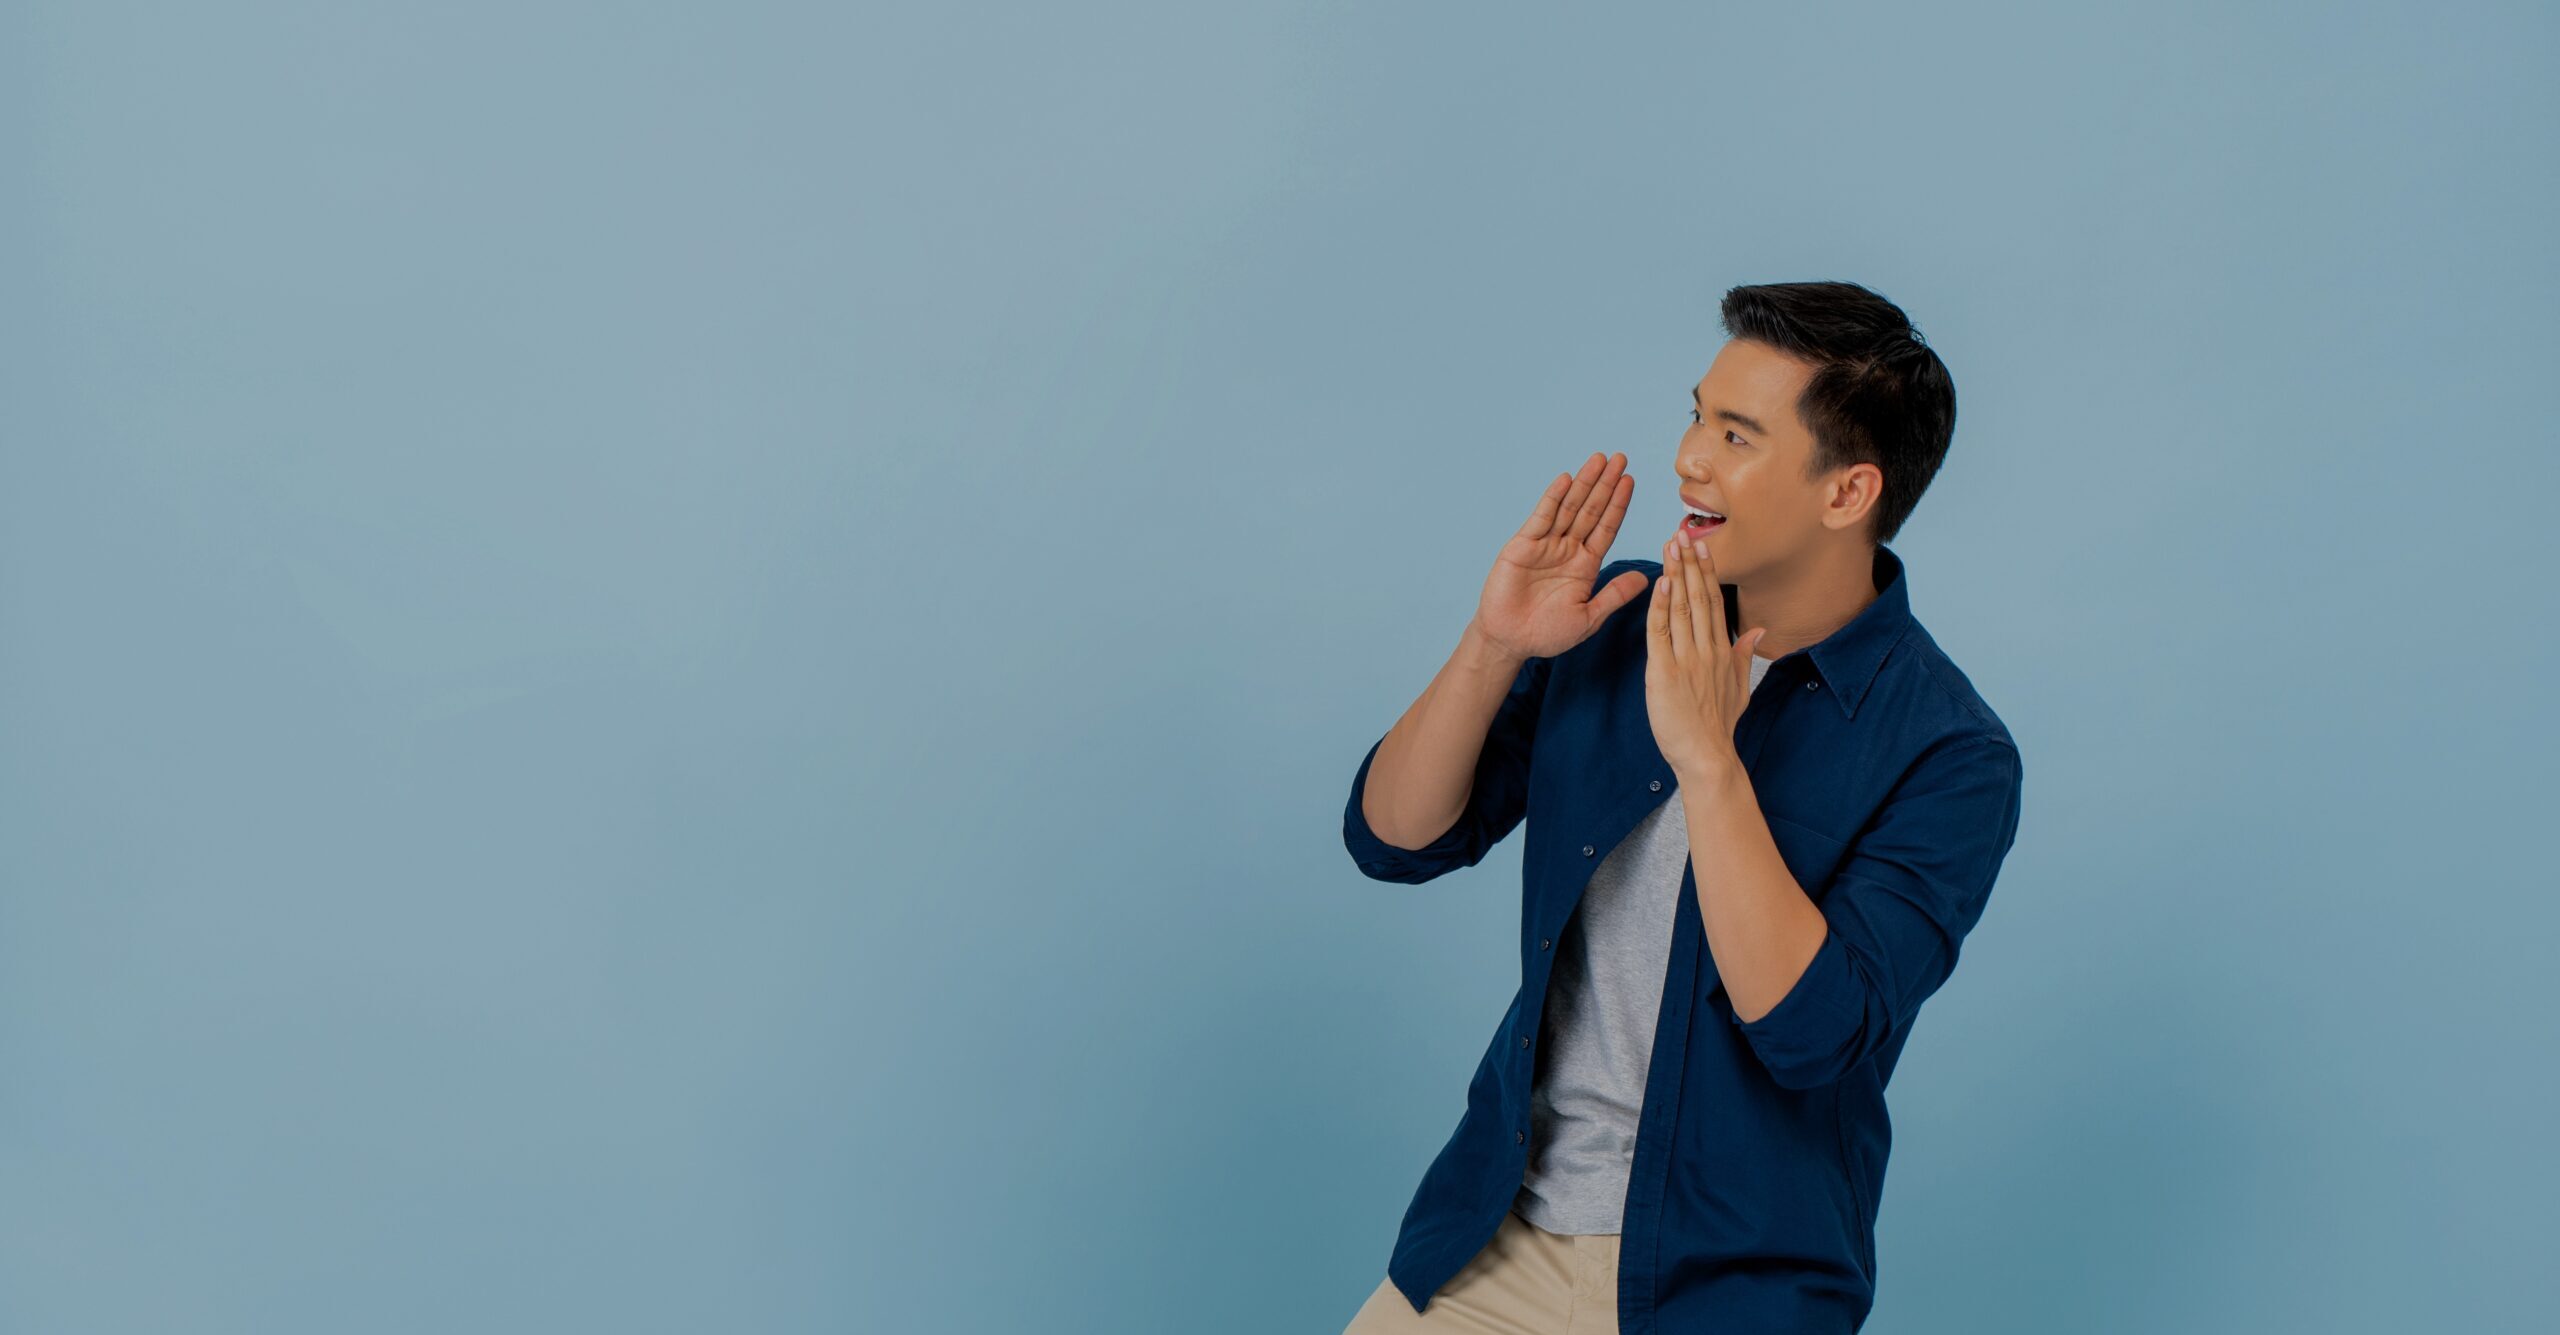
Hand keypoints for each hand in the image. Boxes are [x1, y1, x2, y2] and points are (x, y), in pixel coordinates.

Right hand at [1472, 452, 1656, 660]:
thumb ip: (1614, 596)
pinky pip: (1542, 518)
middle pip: (1591, 510)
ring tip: (1599, 460)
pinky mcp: (1522, 546)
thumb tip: (1646, 579)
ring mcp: (1545, 545)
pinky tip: (1567, 479)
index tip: (1631, 480)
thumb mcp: (1588, 617)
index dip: (1619, 504)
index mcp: (1585, 565)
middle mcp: (1568, 549)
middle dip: (1606, 484)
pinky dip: (1553, 498)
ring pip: (1569, 508)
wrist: (1509, 641)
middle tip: (1621, 458)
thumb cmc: (1547, 634)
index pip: (1606, 527)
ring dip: (1585, 483)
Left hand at [1644, 530, 1767, 777]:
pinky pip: (1662, 633)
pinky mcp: (1666, 673)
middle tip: (1684, 532)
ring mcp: (1688, 660)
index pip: (1715, 602)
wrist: (1707, 756)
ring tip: (1671, 546)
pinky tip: (1660, 584)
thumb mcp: (1739, 688)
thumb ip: (1745, 656)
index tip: (1702, 545)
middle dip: (1692, 562)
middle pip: (1700, 597)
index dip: (1709, 571)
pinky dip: (1661, 607)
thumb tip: (1759, 631)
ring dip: (1676, 575)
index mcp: (1723, 651)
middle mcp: (1708, 650)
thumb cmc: (1719, 726)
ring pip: (1682, 609)